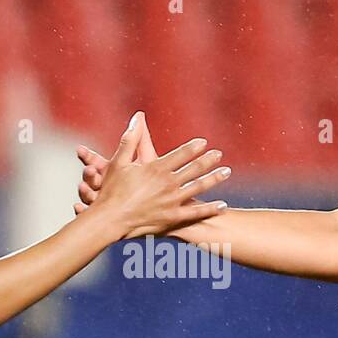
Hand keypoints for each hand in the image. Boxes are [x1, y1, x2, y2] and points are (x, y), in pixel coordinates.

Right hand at [89, 111, 229, 239]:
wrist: (110, 219)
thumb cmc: (111, 190)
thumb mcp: (119, 161)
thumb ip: (131, 139)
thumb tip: (137, 117)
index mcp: (156, 168)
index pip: (181, 154)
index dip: (194, 147)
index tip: (204, 143)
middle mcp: (168, 183)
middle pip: (194, 169)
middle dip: (208, 161)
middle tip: (219, 154)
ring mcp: (172, 201)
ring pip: (199, 187)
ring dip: (214, 179)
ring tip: (226, 173)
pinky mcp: (172, 217)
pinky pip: (195, 212)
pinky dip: (210, 209)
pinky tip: (222, 205)